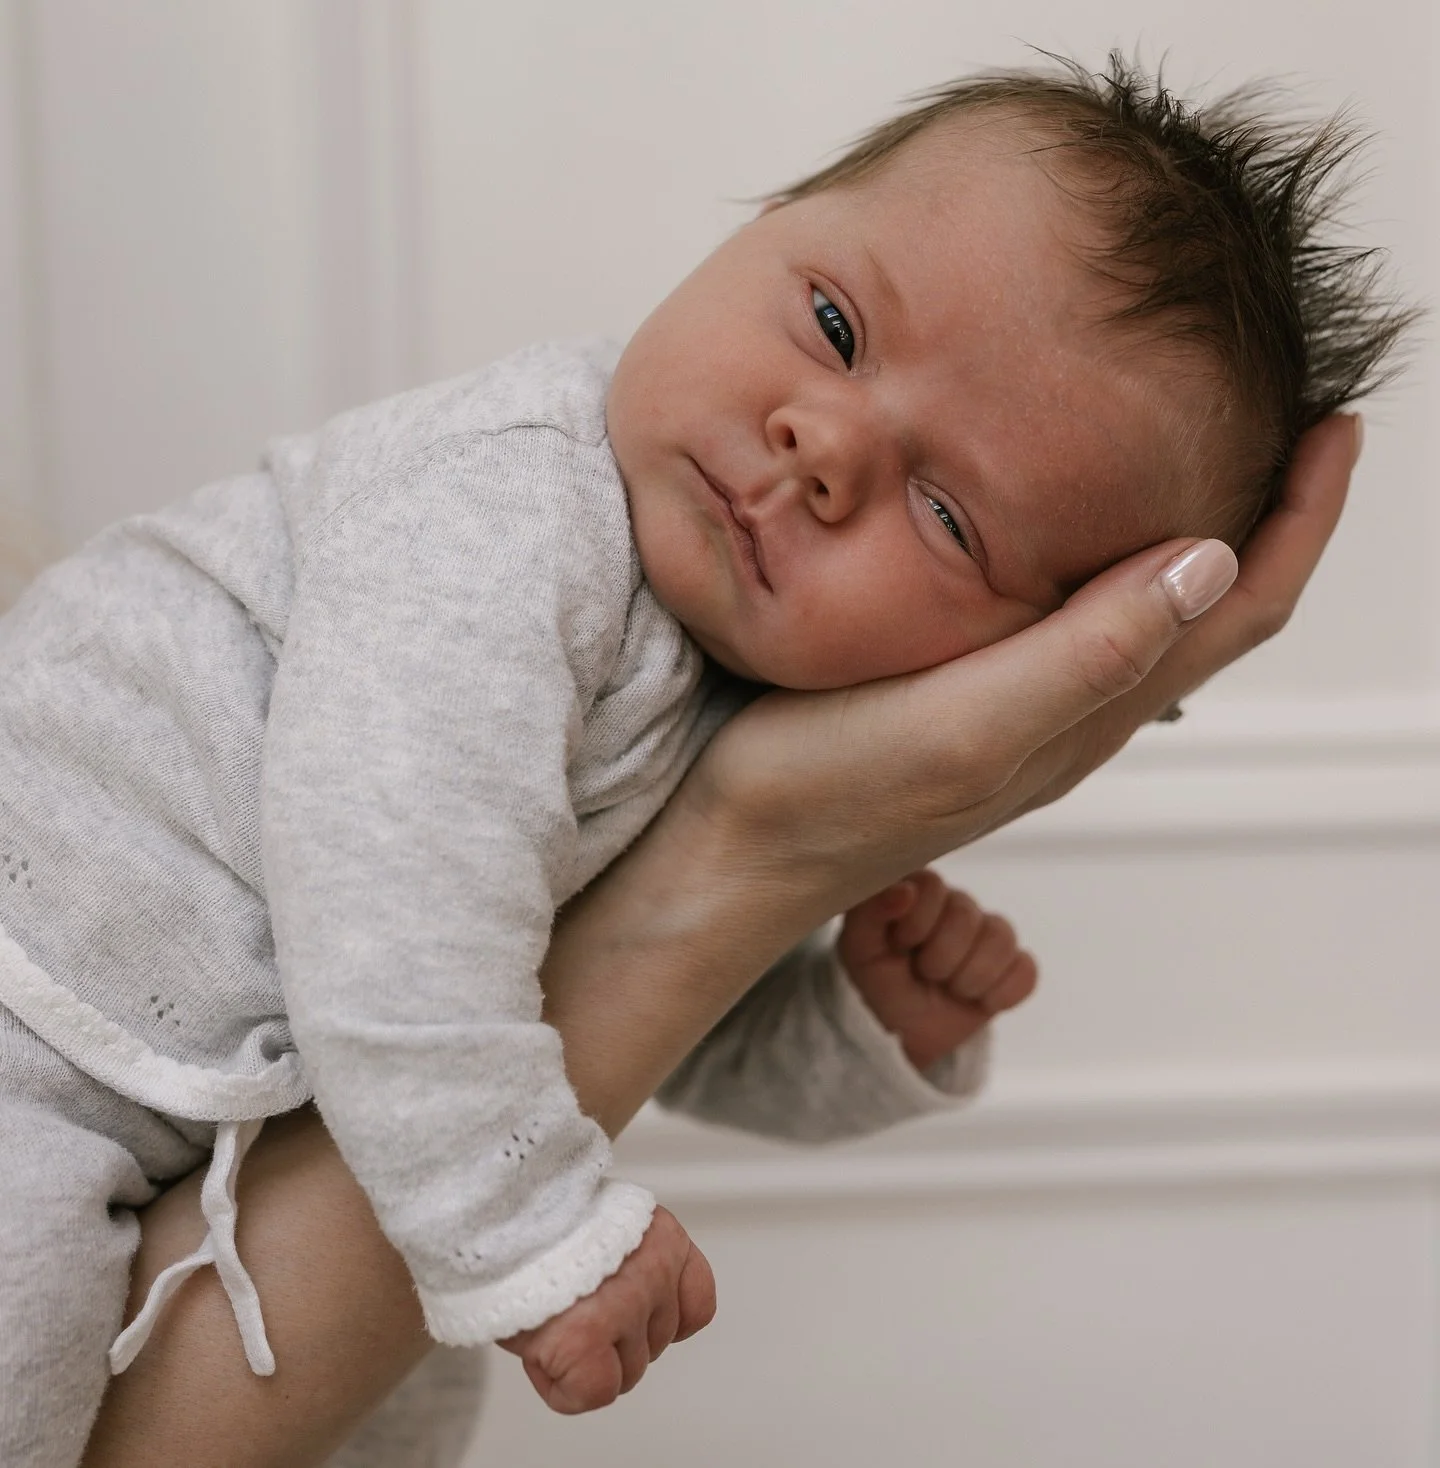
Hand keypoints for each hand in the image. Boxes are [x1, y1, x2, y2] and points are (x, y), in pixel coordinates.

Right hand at [497, 1206, 714, 1414]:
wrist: (497, 1208)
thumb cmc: (539, 1219)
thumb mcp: (606, 1222)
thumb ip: (631, 1261)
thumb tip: (621, 1301)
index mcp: (663, 1237)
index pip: (697, 1303)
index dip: (660, 1319)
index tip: (626, 1313)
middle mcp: (654, 1270)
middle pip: (654, 1344)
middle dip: (612, 1339)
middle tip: (568, 1305)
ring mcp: (625, 1304)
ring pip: (626, 1373)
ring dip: (585, 1361)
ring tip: (549, 1317)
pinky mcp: (586, 1337)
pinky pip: (594, 1392)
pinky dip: (565, 1388)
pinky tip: (542, 1354)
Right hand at [685, 415, 1358, 918]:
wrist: (735, 854)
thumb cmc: (831, 794)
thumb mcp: (965, 724)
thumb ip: (1083, 653)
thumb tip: (1208, 563)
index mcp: (1088, 710)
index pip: (1237, 609)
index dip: (1299, 522)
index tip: (1332, 426)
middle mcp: (1070, 711)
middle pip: (1208, 610)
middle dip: (1265, 519)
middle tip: (1283, 423)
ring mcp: (1018, 708)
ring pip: (1142, 614)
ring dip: (1192, 537)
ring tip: (1200, 455)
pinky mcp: (960, 697)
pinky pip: (1070, 621)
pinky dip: (1104, 559)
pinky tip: (1062, 521)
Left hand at [839, 869, 1036, 1071]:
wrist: (902, 1033)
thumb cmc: (876, 982)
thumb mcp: (858, 950)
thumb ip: (870, 913)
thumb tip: (905, 890)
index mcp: (919, 891)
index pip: (933, 885)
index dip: (917, 922)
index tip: (901, 946)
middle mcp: (957, 904)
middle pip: (968, 915)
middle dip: (939, 958)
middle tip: (923, 974)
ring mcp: (988, 934)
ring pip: (1001, 939)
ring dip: (968, 978)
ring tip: (947, 988)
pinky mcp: (1012, 966)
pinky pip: (1024, 971)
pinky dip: (999, 994)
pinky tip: (976, 1000)